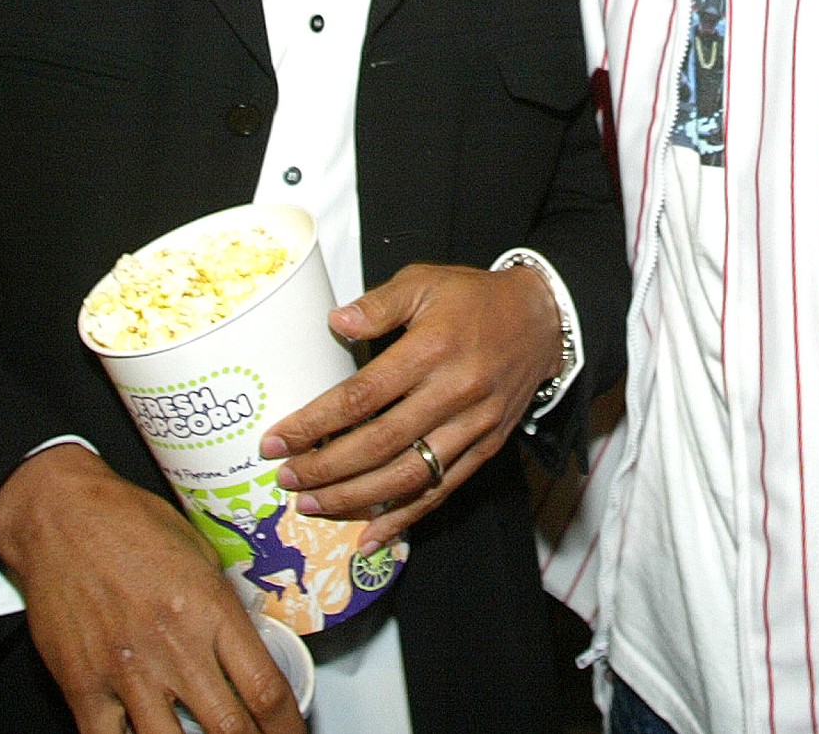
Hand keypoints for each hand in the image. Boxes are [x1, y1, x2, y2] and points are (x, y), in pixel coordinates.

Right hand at [0, 444, 303, 733]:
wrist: (61, 516)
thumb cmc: (129, 524)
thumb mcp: (199, 552)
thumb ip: (225, 604)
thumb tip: (253, 639)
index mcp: (210, 609)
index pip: (264, 689)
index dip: (287, 726)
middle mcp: (173, 645)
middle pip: (230, 729)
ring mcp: (126, 671)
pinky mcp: (82, 686)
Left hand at [260, 264, 562, 549]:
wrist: (542, 321)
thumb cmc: (474, 299)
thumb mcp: (424, 282)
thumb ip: (378, 304)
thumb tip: (334, 323)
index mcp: (432, 349)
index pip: (361, 396)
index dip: (314, 423)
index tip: (277, 440)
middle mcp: (453, 392)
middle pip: (379, 443)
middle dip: (325, 468)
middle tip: (286, 479)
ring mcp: (473, 426)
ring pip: (407, 475)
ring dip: (355, 499)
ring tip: (312, 506)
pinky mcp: (486, 448)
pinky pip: (441, 491)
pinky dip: (404, 518)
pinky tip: (370, 536)